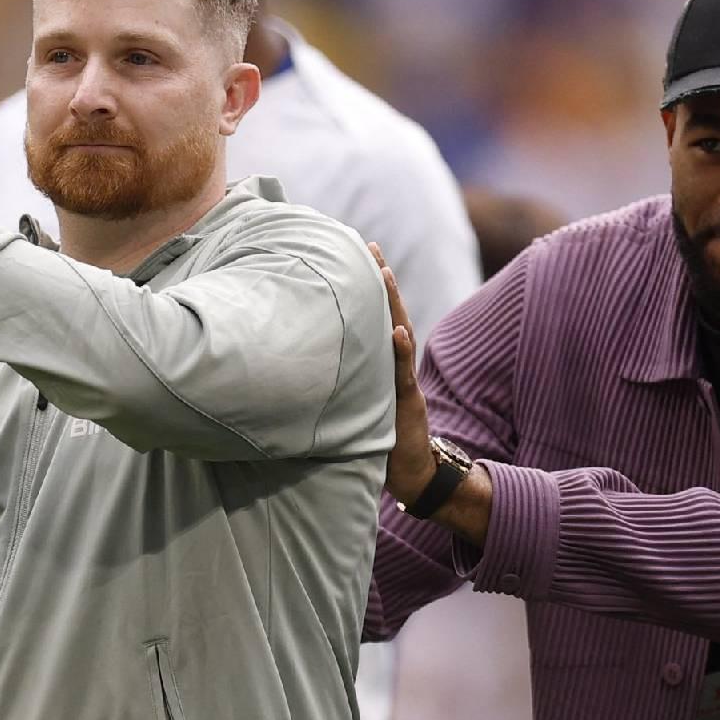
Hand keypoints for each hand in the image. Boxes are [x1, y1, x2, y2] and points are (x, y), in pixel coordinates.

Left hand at [370, 243, 433, 503]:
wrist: (411, 472)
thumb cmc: (382, 435)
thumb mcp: (359, 400)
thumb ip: (346, 378)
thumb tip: (309, 358)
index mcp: (385, 362)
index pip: (379, 316)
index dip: (371, 286)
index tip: (359, 253)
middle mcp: (397, 365)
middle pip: (392, 314)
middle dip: (383, 281)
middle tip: (370, 247)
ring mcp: (404, 381)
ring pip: (401, 334)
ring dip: (393, 304)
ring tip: (385, 274)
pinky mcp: (407, 402)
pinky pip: (403, 374)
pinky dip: (402, 352)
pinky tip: (397, 332)